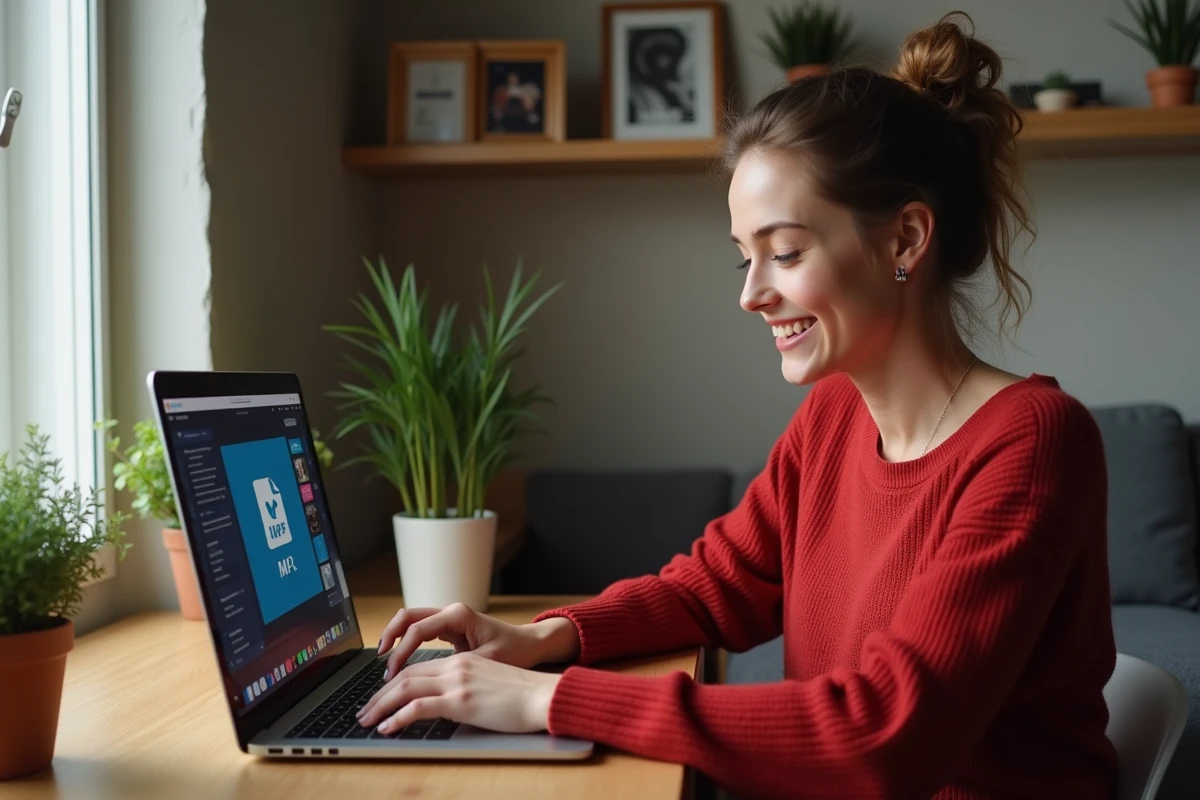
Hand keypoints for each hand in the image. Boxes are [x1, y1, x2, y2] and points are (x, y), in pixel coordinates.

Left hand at [356, 651, 560, 733]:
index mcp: (462, 661)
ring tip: (367, 721)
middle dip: (379, 696)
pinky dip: (397, 718)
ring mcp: (457, 682)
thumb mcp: (489, 684)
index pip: (418, 669)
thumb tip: (448, 704)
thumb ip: (466, 687)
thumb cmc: (523, 695)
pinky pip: (418, 707)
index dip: (394, 683)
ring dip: (381, 706)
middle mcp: (455, 667)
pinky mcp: (460, 701)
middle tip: (364, 711)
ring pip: (405, 689)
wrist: (543, 695)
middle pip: (405, 677)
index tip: (380, 698)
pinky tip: (387, 728)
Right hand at [374, 602, 579, 679]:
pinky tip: (399, 660)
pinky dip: (406, 641)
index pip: (417, 630)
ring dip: (395, 637)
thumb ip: (456, 669)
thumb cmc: (513, 652)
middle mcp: (450, 612)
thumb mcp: (484, 662)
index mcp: (458, 615)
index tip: (392, 674)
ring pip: (411, 620)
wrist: (530, 644)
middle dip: (390, 636)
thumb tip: (429, 682)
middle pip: (408, 616)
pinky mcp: (449, 627)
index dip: (401, 653)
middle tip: (380, 660)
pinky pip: (420, 630)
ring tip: (384, 661)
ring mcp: (449, 618)